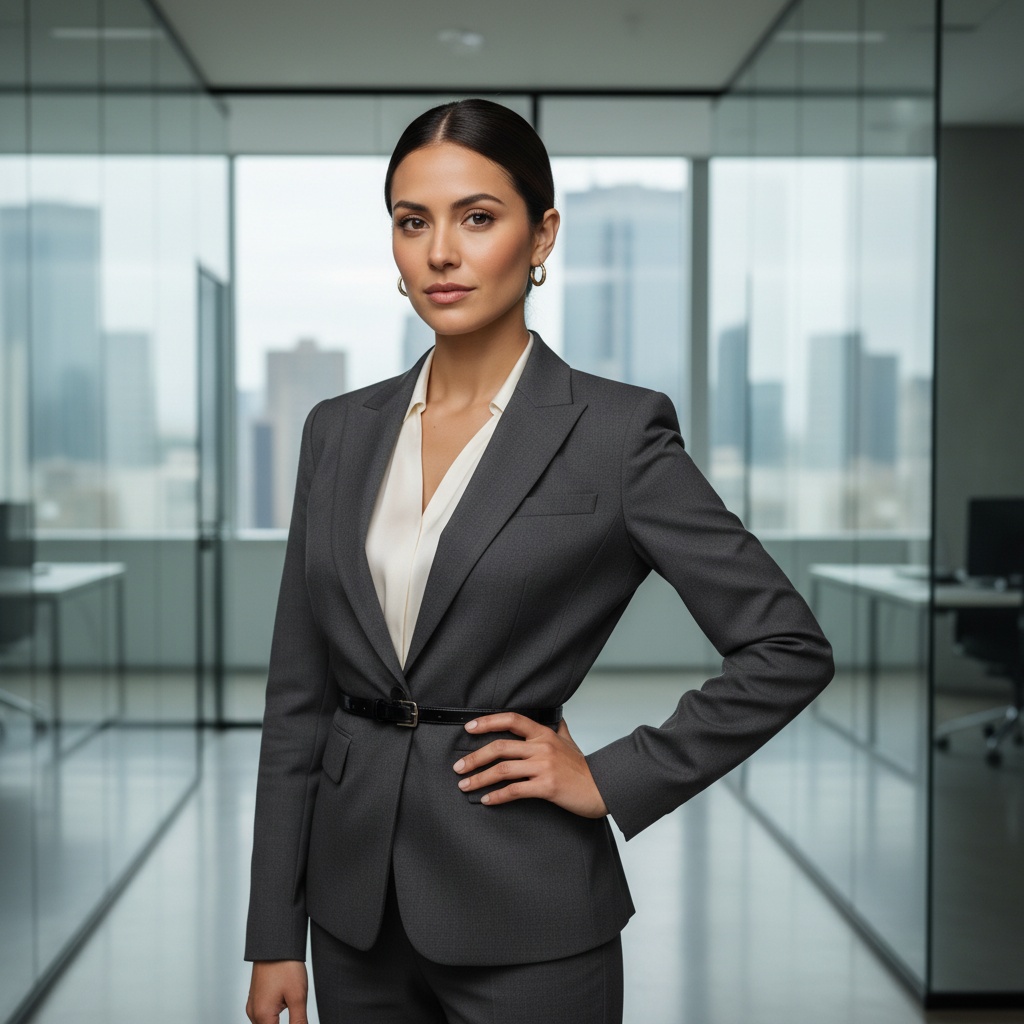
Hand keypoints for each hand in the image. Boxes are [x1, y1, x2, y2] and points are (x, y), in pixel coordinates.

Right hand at [246, 960, 307, 1023]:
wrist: (275, 943)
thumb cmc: (285, 966)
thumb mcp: (297, 996)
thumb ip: (298, 1022)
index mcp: (262, 1016)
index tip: (297, 1020)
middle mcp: (253, 1012)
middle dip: (284, 1023)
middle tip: (296, 1012)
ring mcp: (253, 1004)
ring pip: (266, 1023)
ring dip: (278, 1021)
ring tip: (292, 1005)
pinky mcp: (256, 996)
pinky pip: (264, 1014)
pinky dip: (274, 1015)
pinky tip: (286, 1003)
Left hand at [453, 713, 607, 817]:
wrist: (603, 788)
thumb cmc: (584, 768)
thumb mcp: (571, 743)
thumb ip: (560, 731)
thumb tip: (558, 719)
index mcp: (545, 734)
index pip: (511, 720)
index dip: (488, 722)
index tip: (469, 728)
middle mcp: (542, 747)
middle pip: (500, 747)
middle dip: (475, 757)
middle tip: (458, 767)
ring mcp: (544, 766)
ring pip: (502, 769)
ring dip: (479, 778)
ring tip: (465, 785)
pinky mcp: (546, 786)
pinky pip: (514, 790)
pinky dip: (497, 796)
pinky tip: (486, 800)